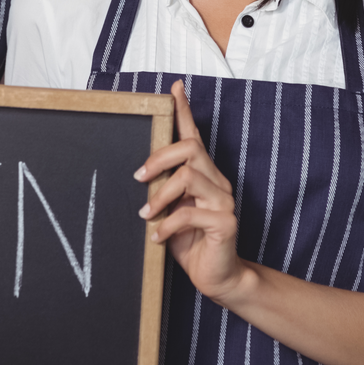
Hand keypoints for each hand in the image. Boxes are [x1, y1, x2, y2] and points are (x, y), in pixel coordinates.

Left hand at [136, 80, 243, 302]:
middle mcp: (217, 181)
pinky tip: (156, 237)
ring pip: (189, 177)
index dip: (184, 111)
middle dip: (159, 158)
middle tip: (138, 177)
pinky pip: (191, 214)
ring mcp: (224, 201)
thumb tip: (138, 172)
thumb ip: (161, 189)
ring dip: (160, 195)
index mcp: (202, 175)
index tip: (175, 88)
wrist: (216, 277)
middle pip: (190, 149)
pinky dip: (167, 225)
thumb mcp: (169, 210)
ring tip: (145, 214)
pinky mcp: (225, 223)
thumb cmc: (189, 241)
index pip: (193, 135)